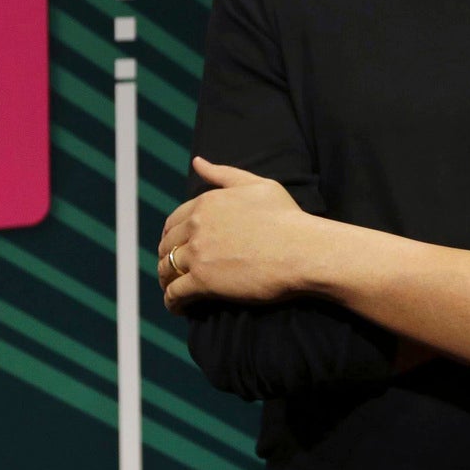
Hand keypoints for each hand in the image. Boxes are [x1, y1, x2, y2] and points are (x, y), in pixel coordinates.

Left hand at [156, 158, 319, 313]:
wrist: (303, 250)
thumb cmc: (287, 217)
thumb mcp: (258, 185)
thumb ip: (223, 174)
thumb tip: (197, 162)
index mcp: (206, 202)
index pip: (173, 221)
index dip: (171, 236)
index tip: (176, 247)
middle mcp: (197, 226)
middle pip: (167, 246)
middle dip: (167, 258)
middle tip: (174, 271)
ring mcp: (198, 253)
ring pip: (166, 269)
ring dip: (166, 280)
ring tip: (174, 289)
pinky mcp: (203, 281)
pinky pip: (175, 293)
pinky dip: (172, 302)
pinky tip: (178, 307)